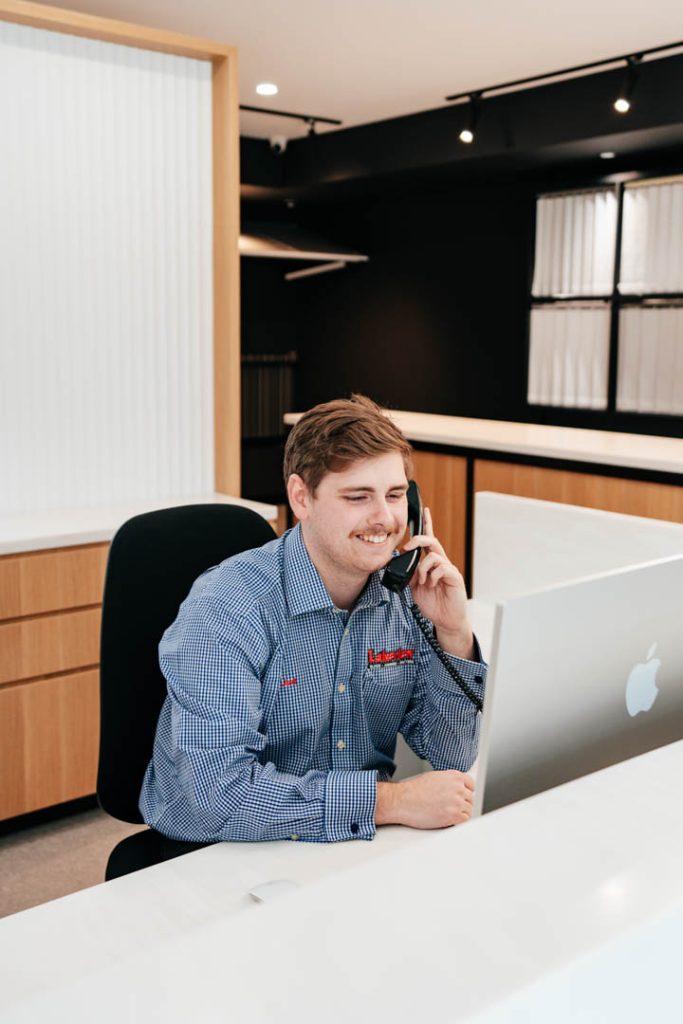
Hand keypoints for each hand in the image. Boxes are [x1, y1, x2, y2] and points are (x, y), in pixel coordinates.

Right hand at [376, 771, 473, 828]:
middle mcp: (458, 787)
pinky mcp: (454, 815)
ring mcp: (457, 801)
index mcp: (454, 776)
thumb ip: (449, 782)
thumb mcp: (435, 778)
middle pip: (470, 798)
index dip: (465, 792)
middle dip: (462, 803)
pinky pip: (465, 820)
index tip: (461, 797)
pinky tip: (449, 820)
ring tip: (447, 814)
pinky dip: (458, 822)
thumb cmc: (414, 790)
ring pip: (468, 810)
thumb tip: (457, 788)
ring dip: (460, 813)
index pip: (471, 785)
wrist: (404, 800)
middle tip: (450, 807)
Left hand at [403, 506, 472, 658]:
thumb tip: (401, 563)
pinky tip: (431, 585)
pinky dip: (432, 576)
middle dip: (418, 539)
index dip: (427, 524)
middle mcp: (441, 562)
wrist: (446, 620)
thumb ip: (410, 574)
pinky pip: (442, 568)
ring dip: (422, 568)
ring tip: (422, 581)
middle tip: (407, 547)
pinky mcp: (454, 577)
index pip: (428, 540)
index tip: (424, 511)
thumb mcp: (414, 587)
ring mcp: (448, 569)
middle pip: (431, 541)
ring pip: (434, 555)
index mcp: (431, 563)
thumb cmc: (433, 603)